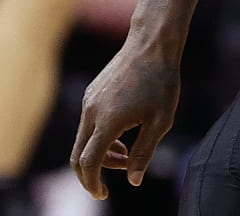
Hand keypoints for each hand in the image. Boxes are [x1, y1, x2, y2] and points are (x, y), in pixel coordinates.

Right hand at [71, 41, 180, 197]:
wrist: (152, 44)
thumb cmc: (161, 82)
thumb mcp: (160, 121)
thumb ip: (144, 153)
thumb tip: (133, 180)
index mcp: (107, 122)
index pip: (89, 163)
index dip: (93, 183)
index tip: (103, 194)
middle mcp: (91, 112)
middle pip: (78, 155)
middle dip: (92, 173)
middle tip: (114, 179)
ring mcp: (88, 102)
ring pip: (83, 139)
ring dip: (99, 154)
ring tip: (126, 154)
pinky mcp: (91, 94)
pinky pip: (88, 124)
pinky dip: (99, 137)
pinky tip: (123, 133)